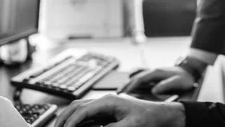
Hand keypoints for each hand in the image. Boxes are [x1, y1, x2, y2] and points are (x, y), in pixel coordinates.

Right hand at [54, 94, 184, 126]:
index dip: (71, 123)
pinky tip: (74, 126)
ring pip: (80, 108)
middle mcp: (105, 100)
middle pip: (76, 106)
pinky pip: (87, 113)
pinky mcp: (107, 110)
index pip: (82, 111)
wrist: (161, 114)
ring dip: (68, 118)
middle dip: (63, 118)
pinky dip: (77, 119)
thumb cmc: (149, 118)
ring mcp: (105, 104)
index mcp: (108, 101)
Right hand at [118, 66, 195, 94]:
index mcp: (156, 73)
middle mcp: (152, 70)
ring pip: (136, 74)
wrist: (188, 69)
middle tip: (117, 93)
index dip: (131, 86)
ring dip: (128, 81)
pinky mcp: (153, 72)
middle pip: (135, 77)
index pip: (140, 79)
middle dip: (126, 84)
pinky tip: (129, 78)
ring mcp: (152, 71)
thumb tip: (154, 91)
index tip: (124, 93)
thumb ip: (166, 85)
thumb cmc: (184, 78)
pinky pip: (140, 72)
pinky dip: (133, 74)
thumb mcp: (177, 82)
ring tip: (120, 89)